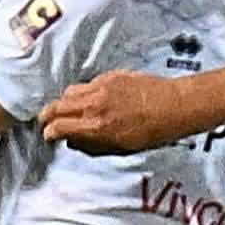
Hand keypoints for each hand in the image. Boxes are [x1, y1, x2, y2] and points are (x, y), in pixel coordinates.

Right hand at [39, 70, 184, 153]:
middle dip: (48, 116)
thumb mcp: (121, 148)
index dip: (49, 133)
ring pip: (69, 92)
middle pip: (56, 106)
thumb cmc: (154, 132)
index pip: (57, 126)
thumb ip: (92, 145)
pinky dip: (84, 92)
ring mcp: (102, 86)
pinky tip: (93, 100)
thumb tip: (73, 141)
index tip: (49, 136)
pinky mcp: (112, 75)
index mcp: (96, 126)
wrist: (176, 105)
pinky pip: (88, 83)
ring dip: (64, 102)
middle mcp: (95, 104)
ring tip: (69, 110)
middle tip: (48, 122)